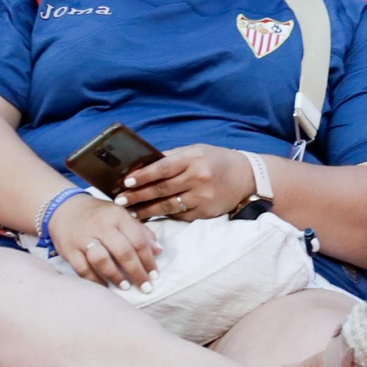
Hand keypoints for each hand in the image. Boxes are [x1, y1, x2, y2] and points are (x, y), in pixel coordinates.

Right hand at [48, 192, 161, 290]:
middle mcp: (101, 226)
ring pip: (102, 260)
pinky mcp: (69, 250)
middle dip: (137, 272)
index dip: (149, 260)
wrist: (64, 208)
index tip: (154, 275)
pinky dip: (94, 280)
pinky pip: (83, 269)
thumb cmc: (99, 215)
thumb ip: (141, 232)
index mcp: (117, 216)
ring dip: (116, 276)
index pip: (138, 240)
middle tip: (145, 287)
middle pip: (123, 252)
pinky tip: (105, 287)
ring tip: (126, 287)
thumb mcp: (121, 216)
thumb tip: (159, 251)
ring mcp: (83, 238)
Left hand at [117, 145, 254, 221]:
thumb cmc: (217, 161)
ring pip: (168, 206)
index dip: (142, 176)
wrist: (247, 178)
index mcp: (194, 158)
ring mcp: (202, 197)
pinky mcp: (205, 212)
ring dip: (146, 210)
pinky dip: (163, 215)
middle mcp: (199, 178)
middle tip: (120, 201)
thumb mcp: (196, 151)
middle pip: (162, 189)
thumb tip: (141, 165)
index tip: (125, 182)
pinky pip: (179, 215)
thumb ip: (172, 158)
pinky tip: (151, 215)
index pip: (162, 168)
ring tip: (130, 212)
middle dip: (138, 196)